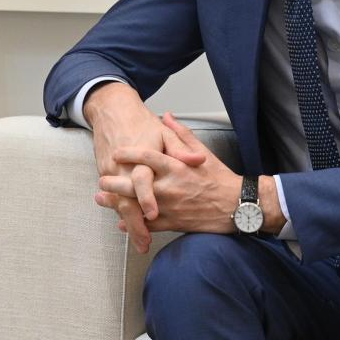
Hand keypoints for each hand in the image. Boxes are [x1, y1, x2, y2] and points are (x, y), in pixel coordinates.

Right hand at [82, 83, 169, 252]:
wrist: (113, 112)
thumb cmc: (142, 124)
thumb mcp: (164, 133)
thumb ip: (182, 147)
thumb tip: (198, 161)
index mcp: (144, 157)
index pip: (142, 181)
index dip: (146, 197)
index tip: (152, 213)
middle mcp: (127, 169)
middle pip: (128, 200)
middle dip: (136, 223)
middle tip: (144, 243)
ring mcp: (115, 174)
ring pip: (121, 204)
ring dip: (130, 224)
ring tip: (140, 243)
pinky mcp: (109, 177)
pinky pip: (115, 198)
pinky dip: (122, 214)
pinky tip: (128, 228)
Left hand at [98, 113, 238, 233]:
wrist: (237, 206)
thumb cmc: (220, 178)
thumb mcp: (201, 152)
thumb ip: (180, 134)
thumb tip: (166, 115)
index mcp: (176, 166)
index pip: (146, 157)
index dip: (127, 154)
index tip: (115, 153)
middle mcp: (170, 186)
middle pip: (134, 182)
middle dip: (114, 182)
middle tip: (101, 179)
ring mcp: (170, 206)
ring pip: (137, 205)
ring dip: (117, 203)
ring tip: (102, 199)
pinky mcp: (174, 222)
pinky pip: (148, 224)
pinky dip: (133, 223)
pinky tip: (121, 221)